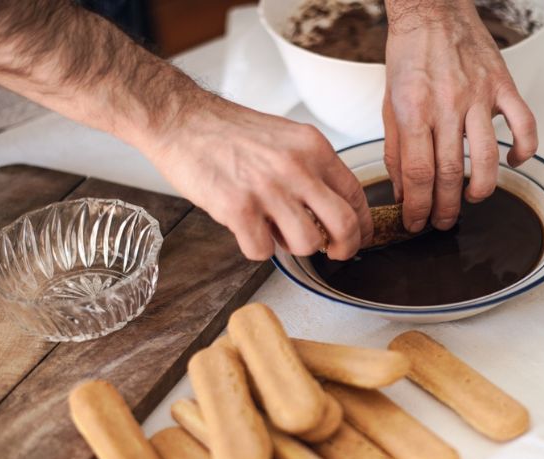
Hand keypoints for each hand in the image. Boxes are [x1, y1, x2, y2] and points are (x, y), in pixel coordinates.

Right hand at [143, 93, 372, 260]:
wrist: (181, 119)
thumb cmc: (229, 132)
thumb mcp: (286, 139)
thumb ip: (311, 170)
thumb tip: (329, 213)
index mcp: (313, 148)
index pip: (356, 195)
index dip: (362, 225)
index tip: (357, 237)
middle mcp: (296, 167)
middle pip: (344, 225)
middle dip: (344, 249)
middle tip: (334, 254)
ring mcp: (268, 189)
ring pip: (307, 244)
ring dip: (294, 247)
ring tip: (275, 230)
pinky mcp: (238, 208)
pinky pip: (264, 251)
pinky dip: (257, 248)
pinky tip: (247, 229)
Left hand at [383, 1, 537, 232]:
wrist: (432, 10)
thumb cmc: (410, 56)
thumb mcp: (390, 105)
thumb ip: (396, 150)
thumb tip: (402, 191)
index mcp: (414, 110)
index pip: (418, 173)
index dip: (418, 206)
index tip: (417, 222)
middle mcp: (447, 105)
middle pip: (451, 172)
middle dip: (446, 207)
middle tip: (443, 222)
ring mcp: (478, 95)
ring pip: (488, 155)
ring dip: (482, 188)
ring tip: (472, 199)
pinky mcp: (502, 85)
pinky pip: (524, 124)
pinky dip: (525, 150)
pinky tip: (514, 163)